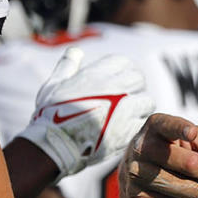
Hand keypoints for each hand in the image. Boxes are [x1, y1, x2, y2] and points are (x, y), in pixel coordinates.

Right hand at [18, 47, 155, 176]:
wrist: (54, 146)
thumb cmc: (50, 115)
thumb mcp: (53, 85)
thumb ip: (67, 66)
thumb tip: (76, 51)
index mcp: (97, 75)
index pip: (123, 62)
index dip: (122, 69)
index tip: (119, 79)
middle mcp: (115, 89)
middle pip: (138, 78)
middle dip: (134, 86)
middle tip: (126, 97)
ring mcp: (125, 110)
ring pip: (147, 101)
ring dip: (141, 107)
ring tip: (130, 114)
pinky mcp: (129, 130)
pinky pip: (144, 123)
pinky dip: (139, 126)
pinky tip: (129, 130)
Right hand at [121, 113, 197, 197]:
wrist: (145, 170)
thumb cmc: (178, 147)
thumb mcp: (196, 140)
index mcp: (157, 124)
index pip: (169, 125)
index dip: (181, 129)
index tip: (192, 133)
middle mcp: (141, 145)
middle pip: (189, 162)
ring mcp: (135, 170)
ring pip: (180, 186)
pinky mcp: (134, 194)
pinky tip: (188, 194)